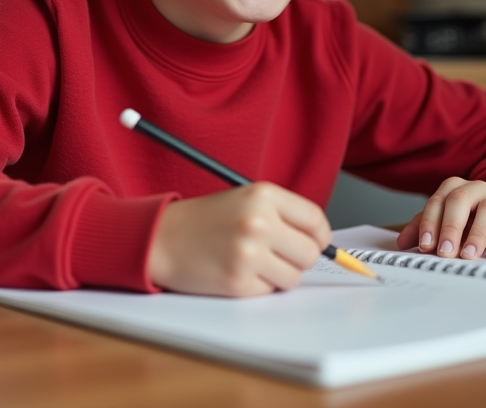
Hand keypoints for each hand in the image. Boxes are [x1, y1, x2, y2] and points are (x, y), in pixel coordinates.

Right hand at [148, 182, 330, 296]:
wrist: (162, 238)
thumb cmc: (206, 219)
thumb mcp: (247, 200)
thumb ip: (284, 215)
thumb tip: (322, 242)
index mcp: (264, 195)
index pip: (316, 220)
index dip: (320, 236)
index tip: (314, 241)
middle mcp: (259, 221)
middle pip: (310, 253)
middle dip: (299, 258)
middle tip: (278, 254)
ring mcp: (248, 253)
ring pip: (294, 277)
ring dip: (280, 274)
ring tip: (254, 261)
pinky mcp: (238, 281)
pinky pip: (270, 291)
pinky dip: (259, 285)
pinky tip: (238, 270)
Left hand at [395, 177, 485, 260]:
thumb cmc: (470, 219)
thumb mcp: (445, 221)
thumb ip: (423, 228)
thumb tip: (402, 243)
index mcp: (454, 188)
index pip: (437, 201)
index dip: (429, 223)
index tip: (425, 246)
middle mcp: (476, 189)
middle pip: (460, 200)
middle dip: (450, 227)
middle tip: (445, 253)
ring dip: (477, 234)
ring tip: (468, 256)